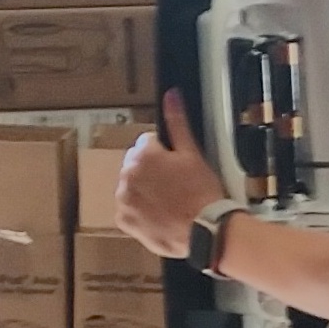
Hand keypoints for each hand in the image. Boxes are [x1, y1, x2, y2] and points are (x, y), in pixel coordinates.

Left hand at [115, 92, 226, 258]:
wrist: (204, 231)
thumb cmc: (201, 194)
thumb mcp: (192, 153)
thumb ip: (177, 122)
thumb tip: (171, 95)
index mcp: (142, 155)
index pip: (146, 145)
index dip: (164, 155)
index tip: (176, 168)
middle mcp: (128, 175)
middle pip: (136, 166)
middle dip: (151, 172)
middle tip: (174, 186)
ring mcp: (124, 199)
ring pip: (131, 187)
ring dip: (144, 191)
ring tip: (168, 202)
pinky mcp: (125, 221)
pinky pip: (128, 211)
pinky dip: (139, 212)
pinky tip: (159, 215)